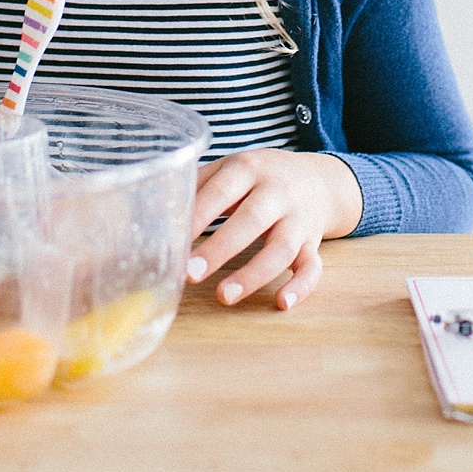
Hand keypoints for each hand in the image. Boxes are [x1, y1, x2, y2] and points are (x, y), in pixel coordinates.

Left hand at [185, 150, 361, 310]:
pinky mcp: (313, 244)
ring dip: (254, 274)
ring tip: (224, 297)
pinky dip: (301, 287)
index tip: (174, 242)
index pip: (222, 191)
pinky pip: (313, 267)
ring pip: (282, 248)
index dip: (199, 215)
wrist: (318, 178)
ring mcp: (299, 219)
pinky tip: (281, 303)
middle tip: (190, 274)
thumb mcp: (231, 167)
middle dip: (220, 248)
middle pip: (252, 220)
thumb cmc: (260, 177)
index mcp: (249, 168)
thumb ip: (197, 185)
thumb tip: (154, 210)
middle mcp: (278, 192)